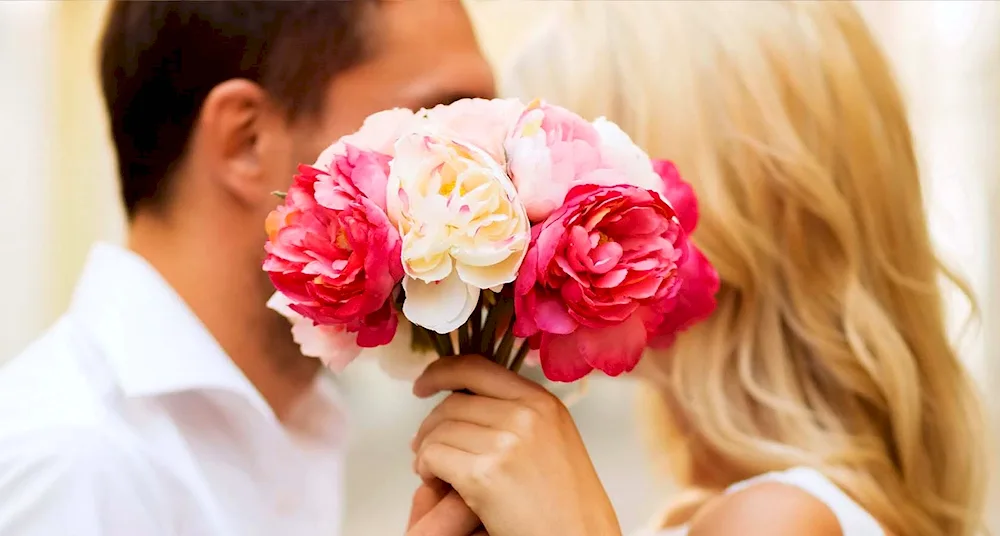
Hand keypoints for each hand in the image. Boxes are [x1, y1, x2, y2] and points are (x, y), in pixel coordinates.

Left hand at [411, 355, 620, 535]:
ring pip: (439, 430)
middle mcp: (525, 414)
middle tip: (424, 447)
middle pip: (452, 403)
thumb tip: (463, 402)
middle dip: (430, 425)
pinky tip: (436, 483)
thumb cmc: (566, 504)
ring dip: (426, 451)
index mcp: (541, 402)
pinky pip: (434, 456)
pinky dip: (426, 469)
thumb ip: (518, 415)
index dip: (441, 372)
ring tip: (432, 471)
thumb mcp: (552, 440)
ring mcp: (506, 442)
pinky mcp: (485, 474)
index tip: (422, 385)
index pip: (477, 367)